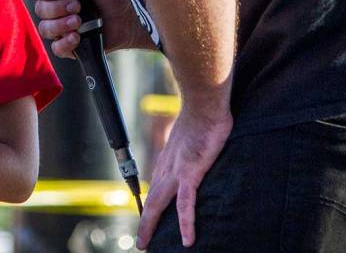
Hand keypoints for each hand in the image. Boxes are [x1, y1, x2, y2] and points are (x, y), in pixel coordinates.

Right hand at [28, 0, 152, 57]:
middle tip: (78, 6)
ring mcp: (61, 28)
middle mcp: (56, 9)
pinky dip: (65, 43)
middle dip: (57, 8)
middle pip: (39, 10)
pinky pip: (56, 49)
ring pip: (44, 29)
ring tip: (79, 22)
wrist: (131, 18)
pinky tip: (77, 37)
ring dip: (60, 25)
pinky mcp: (70, 47)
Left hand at [136, 107, 232, 248]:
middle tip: (141, 241)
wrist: (204, 106)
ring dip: (151, 226)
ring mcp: (176, 172)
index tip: (147, 219)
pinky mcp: (190, 174)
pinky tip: (187, 240)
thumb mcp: (190, 138)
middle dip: (144, 222)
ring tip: (146, 244)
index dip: (149, 206)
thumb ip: (188, 149)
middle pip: (151, 200)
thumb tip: (193, 152)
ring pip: (159, 205)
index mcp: (167, 161)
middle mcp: (167, 168)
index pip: (155, 188)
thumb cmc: (201, 118)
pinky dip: (186, 223)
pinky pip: (186, 205)